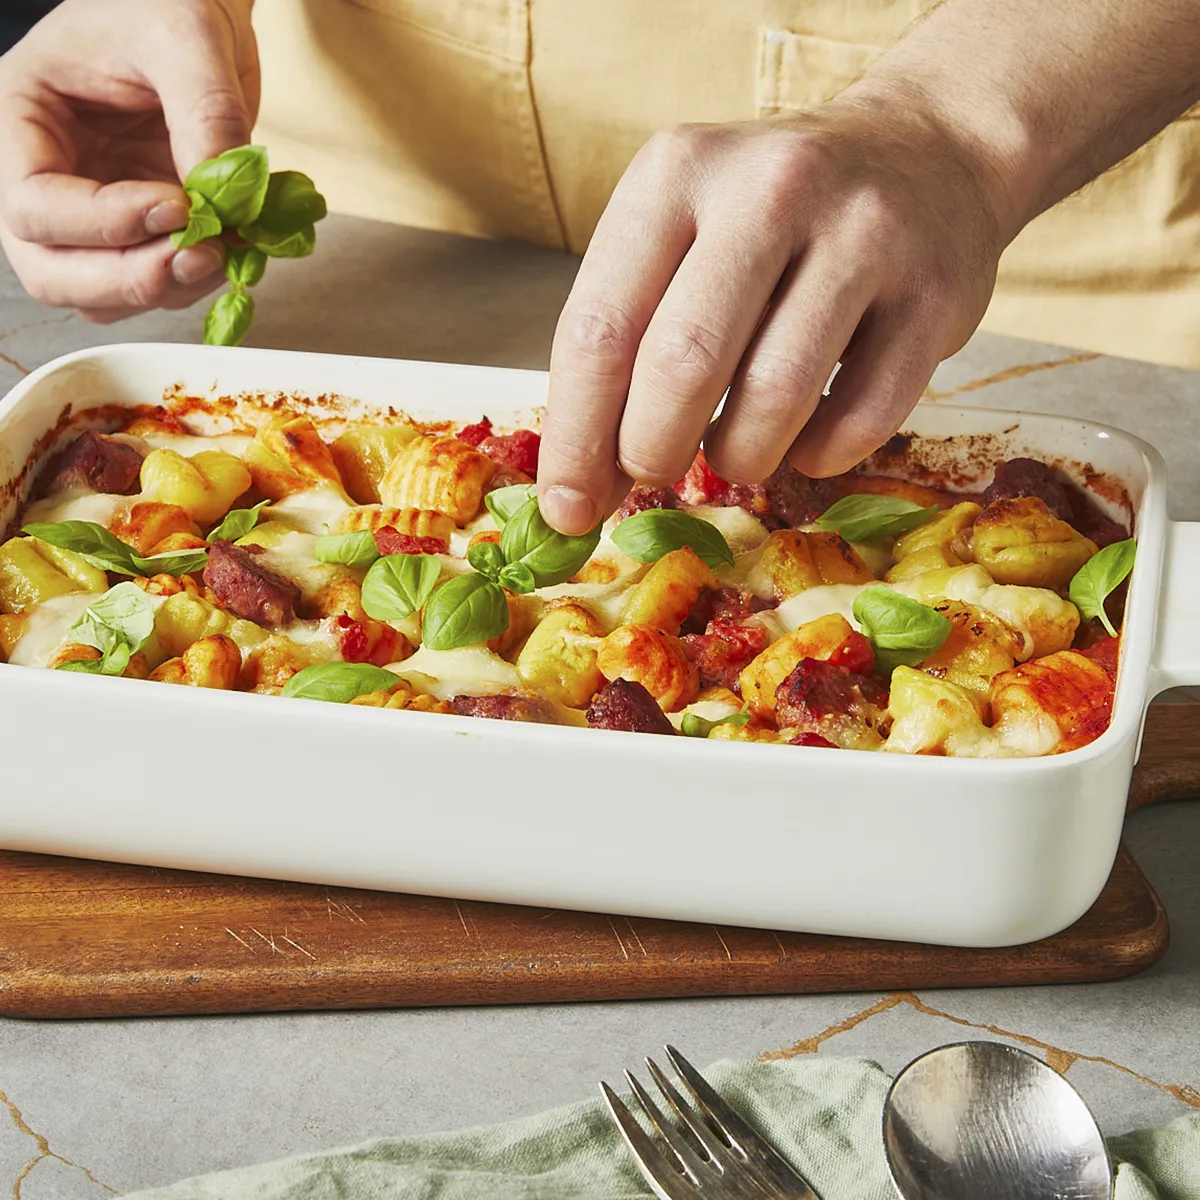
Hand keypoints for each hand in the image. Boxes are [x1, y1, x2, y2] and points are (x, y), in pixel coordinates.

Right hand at [0, 0, 258, 322]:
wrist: (199, 8)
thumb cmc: (167, 0)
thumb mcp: (186, 34)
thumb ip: (204, 115)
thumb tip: (222, 198)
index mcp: (23, 119)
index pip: (33, 207)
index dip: (104, 224)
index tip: (176, 206)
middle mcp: (50, 176)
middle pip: (52, 273)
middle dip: (127, 281)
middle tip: (199, 258)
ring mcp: (96, 212)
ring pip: (104, 295)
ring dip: (167, 290)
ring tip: (225, 249)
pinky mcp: (145, 231)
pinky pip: (155, 284)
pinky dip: (194, 283)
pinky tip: (233, 248)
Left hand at [536, 98, 1005, 533]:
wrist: (925, 153)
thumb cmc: (770, 221)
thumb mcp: (680, 241)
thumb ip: (626, 349)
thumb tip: (577, 491)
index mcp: (677, 172)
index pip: (599, 329)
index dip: (576, 438)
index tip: (567, 508)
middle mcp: (769, 188)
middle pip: (683, 365)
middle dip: (652, 451)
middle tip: (654, 470)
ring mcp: (864, 234)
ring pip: (775, 397)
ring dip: (738, 457)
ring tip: (733, 451)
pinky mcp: (935, 293)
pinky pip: (859, 421)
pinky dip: (817, 456)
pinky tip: (804, 439)